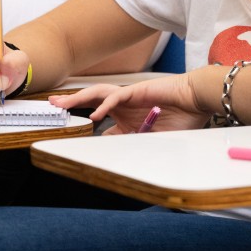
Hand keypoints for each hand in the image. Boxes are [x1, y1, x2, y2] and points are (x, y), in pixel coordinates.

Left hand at [51, 74, 207, 133]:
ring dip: (78, 98)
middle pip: (92, 102)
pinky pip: (117, 98)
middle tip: (53, 107)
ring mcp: (129, 97)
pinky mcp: (137, 91)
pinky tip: (95, 114)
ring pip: (98, 94)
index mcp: (127, 118)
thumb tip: (117, 159)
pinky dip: (105, 105)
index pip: (99, 122)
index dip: (83, 129)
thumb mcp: (155, 138)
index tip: (67, 138)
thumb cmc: (182, 118)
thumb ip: (135, 144)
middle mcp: (124, 106)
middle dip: (71, 104)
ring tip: (61, 104)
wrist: (197, 101)